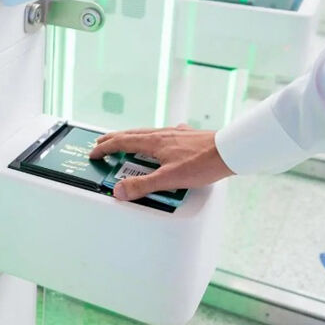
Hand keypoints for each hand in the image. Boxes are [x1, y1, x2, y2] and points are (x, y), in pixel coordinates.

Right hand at [88, 125, 234, 200]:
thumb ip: (142, 185)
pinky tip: (162, 141)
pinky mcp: (187, 135)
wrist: (230, 150)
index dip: (105, 148)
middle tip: (101, 143)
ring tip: (125, 142)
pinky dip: (153, 138)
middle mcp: (161, 134)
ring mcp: (174, 133)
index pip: (121, 142)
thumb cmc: (202, 163)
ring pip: (146, 133)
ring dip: (131, 137)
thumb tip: (118, 191)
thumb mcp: (169, 179)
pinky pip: (163, 134)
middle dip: (113, 139)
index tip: (94, 153)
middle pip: (131, 134)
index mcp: (153, 143)